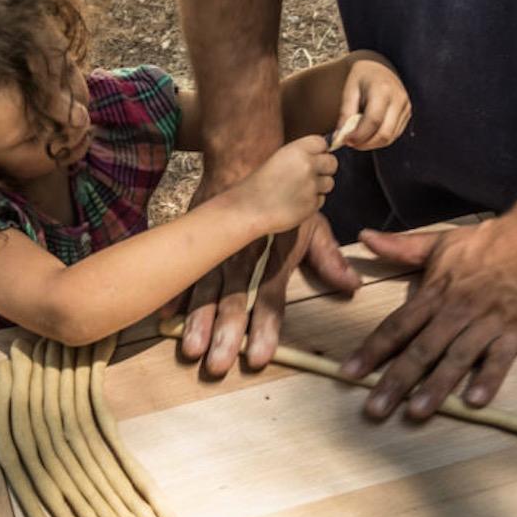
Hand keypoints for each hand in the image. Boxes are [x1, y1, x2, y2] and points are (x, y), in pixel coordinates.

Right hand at [180, 213, 360, 374]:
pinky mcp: (195, 237)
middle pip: (234, 297)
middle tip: (217, 364)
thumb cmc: (283, 197)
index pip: (271, 295)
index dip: (265, 326)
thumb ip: (328, 259)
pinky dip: (172, 291)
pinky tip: (164, 317)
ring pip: (205, 286)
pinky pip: (182, 266)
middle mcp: (244, 253)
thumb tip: (352, 287)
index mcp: (275, 253)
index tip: (258, 357)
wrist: (245, 153)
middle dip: (225, 331)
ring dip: (198, 319)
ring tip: (191, 349)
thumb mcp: (312, 224)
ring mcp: (216, 245)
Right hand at [234, 135, 337, 232]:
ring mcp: (311, 186)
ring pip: (329, 183)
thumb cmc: (261, 184)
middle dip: (325, 169)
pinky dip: (312, 202)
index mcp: (297, 150)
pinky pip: (321, 200)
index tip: (312, 158)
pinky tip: (295, 202)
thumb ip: (301, 155)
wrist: (249, 207)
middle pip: (332, 163)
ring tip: (298, 191)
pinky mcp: (312, 205)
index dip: (319, 151)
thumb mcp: (279, 159)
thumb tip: (322, 155)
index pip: (322, 143)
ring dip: (319, 187)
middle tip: (310, 175)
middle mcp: (307, 166)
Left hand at [336, 58, 411, 149]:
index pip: (373, 120)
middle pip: (384, 133)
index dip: (359, 135)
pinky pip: (394, 135)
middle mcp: (398, 99)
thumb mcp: (349, 90)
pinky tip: (368, 134)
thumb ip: (345, 113)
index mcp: (383, 89)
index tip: (346, 140)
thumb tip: (340, 137)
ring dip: (372, 144)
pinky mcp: (407, 114)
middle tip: (351, 143)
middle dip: (365, 144)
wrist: (378, 68)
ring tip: (357, 139)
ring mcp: (405, 107)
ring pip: (390, 138)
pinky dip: (379, 140)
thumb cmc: (361, 78)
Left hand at [340, 217, 516, 417]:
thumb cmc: (488, 241)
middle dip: (396, 380)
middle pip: (421, 349)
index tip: (349, 373)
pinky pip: (500, 358)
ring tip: (416, 412)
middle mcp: (457, 310)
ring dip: (436, 386)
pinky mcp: (516, 331)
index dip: (372, 350)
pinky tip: (473, 402)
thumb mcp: (440, 241)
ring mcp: (487, 322)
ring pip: (457, 357)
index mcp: (436, 292)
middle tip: (374, 408)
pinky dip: (488, 379)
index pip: (397, 325)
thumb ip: (401, 247)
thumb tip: (364, 238)